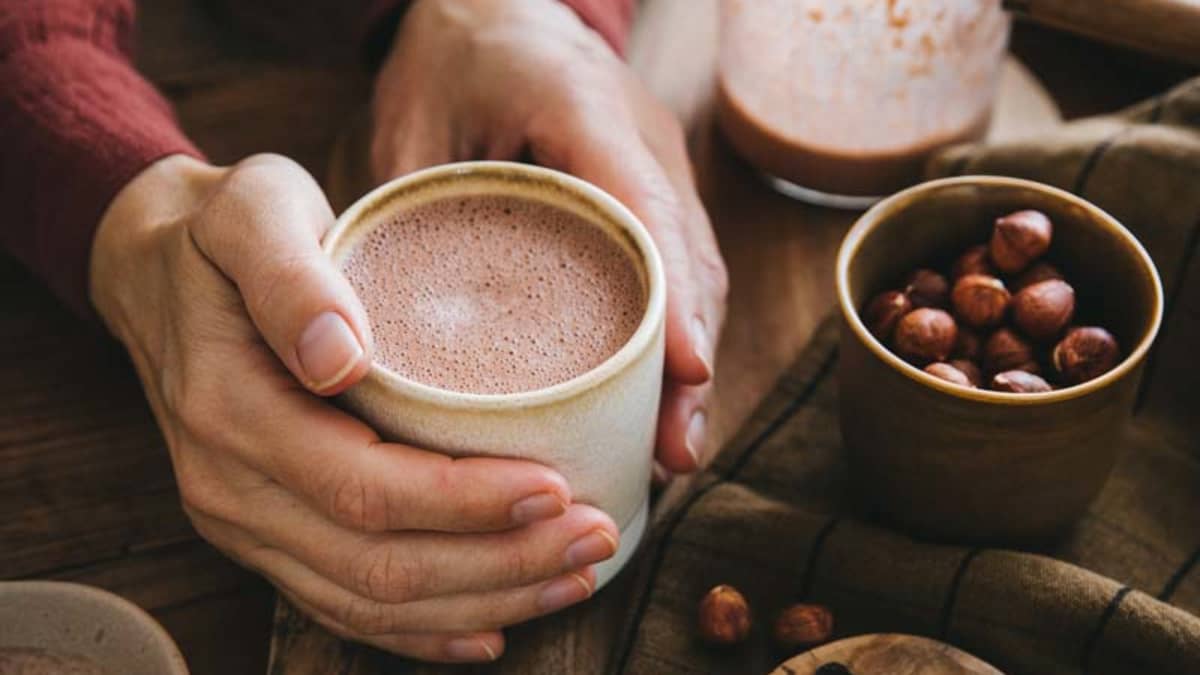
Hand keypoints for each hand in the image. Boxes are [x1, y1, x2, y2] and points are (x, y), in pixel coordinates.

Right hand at [90, 154, 619, 661]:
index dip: (465, 502)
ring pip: (370, 600)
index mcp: (232, 412)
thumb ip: (290, 277)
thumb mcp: (250, 213)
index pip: (363, 488)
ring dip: (481, 600)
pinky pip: (342, 606)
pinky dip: (423, 629)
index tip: (556, 489)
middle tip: (595, 537)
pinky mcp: (265, 536)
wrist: (157, 271)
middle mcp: (231, 488)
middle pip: (378, 564)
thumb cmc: (221, 235)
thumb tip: (340, 357)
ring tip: (573, 578)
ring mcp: (244, 523)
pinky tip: (490, 626)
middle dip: (499, 563)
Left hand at [372, 0, 728, 474]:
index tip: (686, 374)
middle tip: (675, 449)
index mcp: (584, 109)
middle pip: (688, 259)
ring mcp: (657, 168)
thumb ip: (410, 216)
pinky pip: (675, 270)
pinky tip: (659, 399)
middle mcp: (641, 142)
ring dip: (690, 362)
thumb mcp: (410, 123)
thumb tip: (389, 339)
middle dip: (691, 359)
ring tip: (671, 449)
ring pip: (694, 273)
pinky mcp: (650, 194)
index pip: (644, 207)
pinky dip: (672, 337)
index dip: (672, 296)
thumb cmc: (449, 62)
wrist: (494, 11)